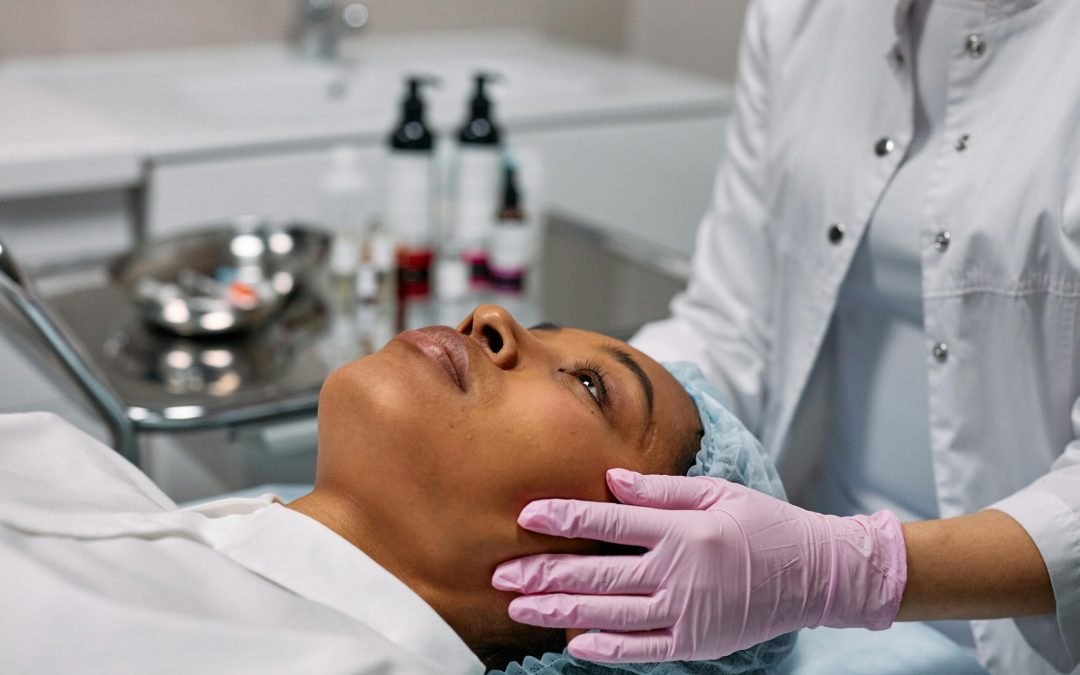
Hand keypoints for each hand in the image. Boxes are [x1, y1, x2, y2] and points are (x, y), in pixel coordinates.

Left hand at [492, 468, 906, 662]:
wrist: (815, 574)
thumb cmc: (764, 524)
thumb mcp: (718, 492)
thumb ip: (662, 490)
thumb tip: (611, 480)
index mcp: (683, 530)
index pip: (610, 522)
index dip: (565, 518)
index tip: (526, 514)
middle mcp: (679, 572)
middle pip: (597, 573)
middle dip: (543, 573)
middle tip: (499, 573)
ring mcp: (686, 612)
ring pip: (609, 613)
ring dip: (560, 610)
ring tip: (519, 606)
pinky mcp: (695, 642)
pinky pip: (642, 649)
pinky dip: (606, 648)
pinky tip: (573, 642)